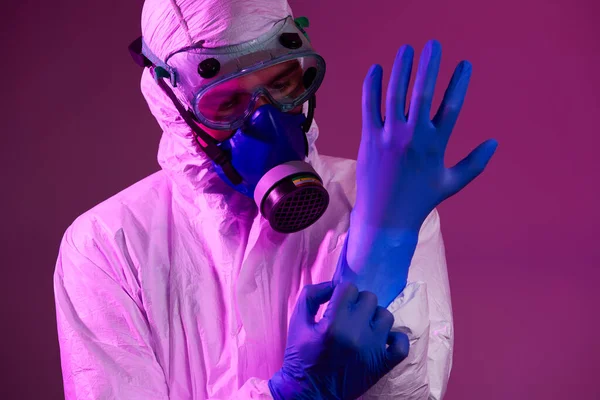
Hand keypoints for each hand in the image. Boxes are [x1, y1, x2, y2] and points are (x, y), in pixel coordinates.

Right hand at [269, 281, 408, 399]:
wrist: (309, 394)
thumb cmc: (300, 356)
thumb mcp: (297, 321)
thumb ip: (312, 295)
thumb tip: (333, 284)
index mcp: (333, 324)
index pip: (349, 288)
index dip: (341, 293)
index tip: (336, 304)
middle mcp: (356, 335)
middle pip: (369, 298)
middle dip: (357, 303)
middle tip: (348, 315)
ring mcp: (373, 350)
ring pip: (386, 316)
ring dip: (374, 317)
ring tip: (362, 327)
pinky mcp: (382, 365)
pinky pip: (401, 343)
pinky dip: (394, 338)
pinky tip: (381, 339)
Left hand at [353, 39, 497, 233]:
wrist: (386, 217)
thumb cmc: (420, 200)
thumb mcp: (451, 183)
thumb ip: (474, 163)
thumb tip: (494, 143)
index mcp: (436, 145)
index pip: (451, 105)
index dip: (459, 82)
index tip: (464, 63)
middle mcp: (413, 137)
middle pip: (422, 92)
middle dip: (429, 65)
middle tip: (433, 44)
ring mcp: (389, 136)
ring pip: (395, 94)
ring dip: (401, 68)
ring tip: (407, 49)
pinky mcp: (369, 139)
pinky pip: (369, 106)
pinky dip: (371, 86)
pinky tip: (375, 69)